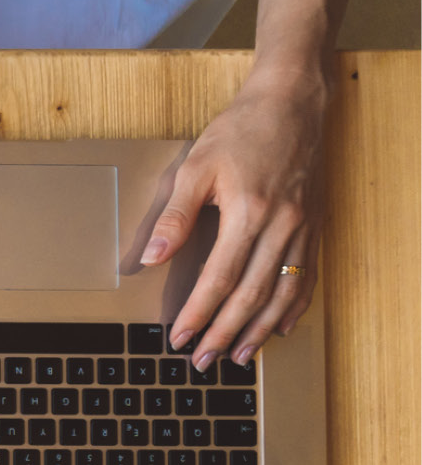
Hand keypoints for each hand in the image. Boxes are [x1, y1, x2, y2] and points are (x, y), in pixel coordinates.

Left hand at [139, 69, 327, 369]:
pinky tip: (280, 326)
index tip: (178, 338)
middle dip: (224, 332)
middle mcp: (281, 226)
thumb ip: (174, 217)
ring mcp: (303, 228)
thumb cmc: (239, 132)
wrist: (292, 104)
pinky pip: (306, 275)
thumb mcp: (195, 167)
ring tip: (239, 355)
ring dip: (261, 329)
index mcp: (248, 213)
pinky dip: (294, 306)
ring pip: (284, 293)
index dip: (197, 314)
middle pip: (252, 295)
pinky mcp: (314, 225)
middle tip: (203, 360)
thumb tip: (151, 260)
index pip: (219, 279)